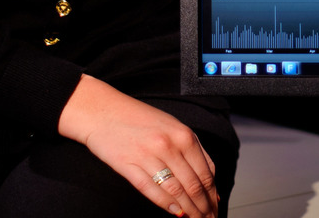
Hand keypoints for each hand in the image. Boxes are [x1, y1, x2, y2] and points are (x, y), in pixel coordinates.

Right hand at [57, 74, 219, 217]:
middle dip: (204, 207)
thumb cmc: (137, 118)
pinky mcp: (128, 165)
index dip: (212, 195)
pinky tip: (175, 212)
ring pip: (175, 191)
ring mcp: (148, 155)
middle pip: (193, 185)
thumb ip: (192, 149)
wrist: (102, 110)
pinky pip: (151, 190)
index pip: (205, 172)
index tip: (215, 207)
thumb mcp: (172, 125)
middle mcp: (168, 145)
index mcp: (183, 134)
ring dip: (189, 210)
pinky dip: (166, 204)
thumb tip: (209, 178)